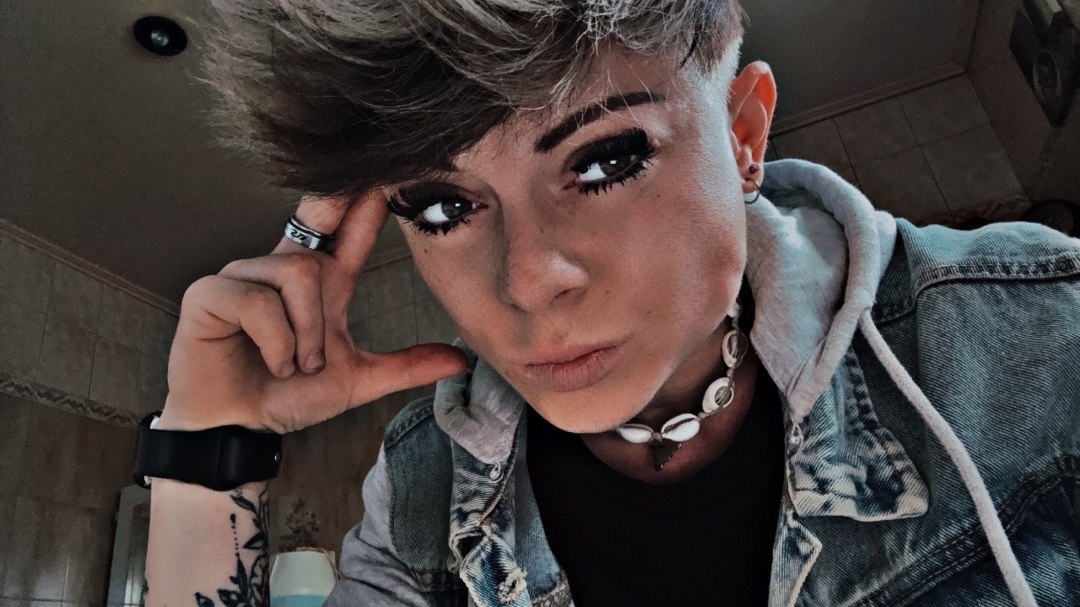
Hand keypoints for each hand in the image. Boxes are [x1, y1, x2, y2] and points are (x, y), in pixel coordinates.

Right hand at [158, 191, 468, 432]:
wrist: (237, 429)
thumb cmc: (288, 394)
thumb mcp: (358, 380)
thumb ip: (406, 366)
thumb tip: (462, 360)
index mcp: (320, 278)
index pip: (350, 225)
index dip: (370, 195)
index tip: (394, 166)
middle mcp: (284, 266)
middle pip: (320, 217)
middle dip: (338, 199)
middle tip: (362, 191)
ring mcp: (245, 275)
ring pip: (299, 272)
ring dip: (307, 334)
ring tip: (300, 364)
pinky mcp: (211, 293)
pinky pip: (260, 303)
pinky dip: (278, 344)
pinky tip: (274, 364)